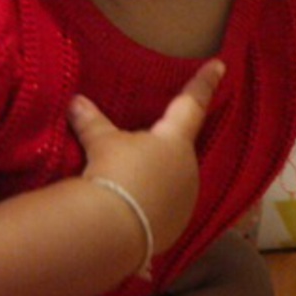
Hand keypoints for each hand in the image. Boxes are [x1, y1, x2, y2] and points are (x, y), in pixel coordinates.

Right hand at [67, 59, 224, 253]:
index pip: (192, 104)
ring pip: (173, 182)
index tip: (220, 65)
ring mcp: (185, 201)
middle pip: (179, 150)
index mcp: (176, 140)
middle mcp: (189, 169)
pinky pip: (165, 209)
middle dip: (164, 148)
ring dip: (157, 179)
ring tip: (129, 184)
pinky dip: (152, 205)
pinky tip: (132, 209)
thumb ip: (92, 121)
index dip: (204, 83)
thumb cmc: (114, 173)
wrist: (114, 230)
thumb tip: (75, 101)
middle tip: (141, 148)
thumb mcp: (101, 143)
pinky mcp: (174, 228)